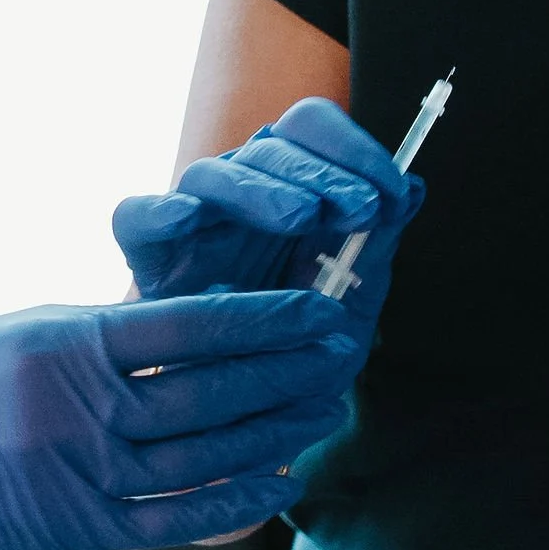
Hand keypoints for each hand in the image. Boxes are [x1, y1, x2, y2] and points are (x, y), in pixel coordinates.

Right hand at [0, 290, 358, 549]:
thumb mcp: (40, 326)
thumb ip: (121, 331)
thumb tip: (211, 324)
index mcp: (73, 346)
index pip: (193, 326)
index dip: (266, 319)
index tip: (317, 309)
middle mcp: (85, 413)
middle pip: (215, 391)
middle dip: (290, 371)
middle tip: (344, 351)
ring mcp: (88, 476)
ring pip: (208, 453)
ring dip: (279, 431)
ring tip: (327, 406)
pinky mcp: (88, 529)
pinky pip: (181, 519)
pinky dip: (237, 501)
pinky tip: (283, 480)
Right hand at [112, 99, 422, 360]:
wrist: (248, 419)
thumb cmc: (298, 353)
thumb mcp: (350, 303)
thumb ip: (378, 246)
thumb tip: (412, 188)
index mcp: (292, 188)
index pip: (312, 130)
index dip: (353, 150)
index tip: (390, 193)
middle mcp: (241, 194)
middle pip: (271, 146)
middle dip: (324, 172)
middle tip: (361, 208)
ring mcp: (192, 221)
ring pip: (213, 174)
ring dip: (262, 187)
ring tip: (301, 217)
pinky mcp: (149, 255)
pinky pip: (136, 217)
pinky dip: (159, 211)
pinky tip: (187, 218)